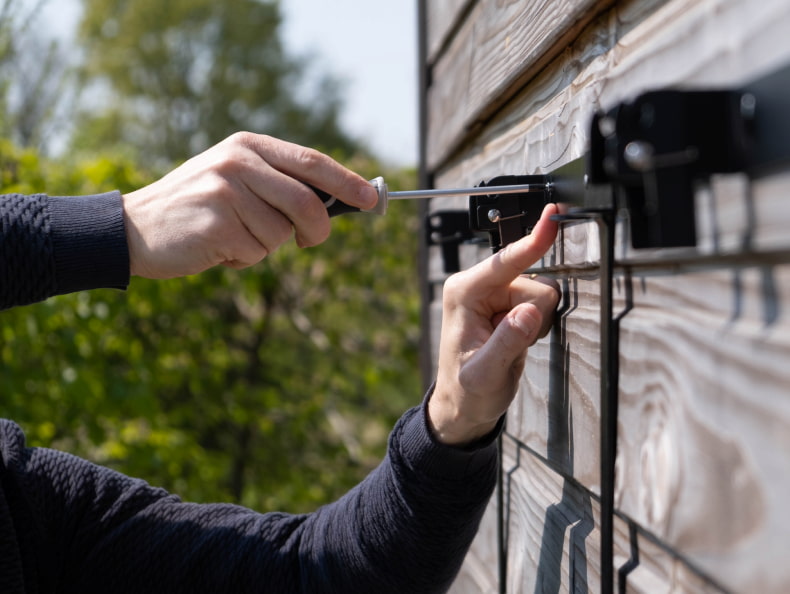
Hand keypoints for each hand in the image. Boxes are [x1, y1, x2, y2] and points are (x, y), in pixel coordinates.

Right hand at [122, 132, 377, 278]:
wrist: (136, 228)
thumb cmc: (198, 209)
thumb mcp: (236, 181)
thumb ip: (280, 185)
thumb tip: (339, 203)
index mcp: (248, 146)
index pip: (311, 161)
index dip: (346, 181)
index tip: (371, 199)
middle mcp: (238, 161)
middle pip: (307, 203)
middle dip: (317, 230)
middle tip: (311, 241)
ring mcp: (226, 190)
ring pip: (282, 234)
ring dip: (265, 246)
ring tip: (232, 236)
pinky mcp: (216, 222)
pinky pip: (257, 252)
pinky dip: (244, 259)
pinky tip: (217, 247)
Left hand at [429, 203, 559, 445]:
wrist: (464, 406)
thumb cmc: (467, 391)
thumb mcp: (485, 373)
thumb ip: (508, 342)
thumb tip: (529, 312)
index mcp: (464, 292)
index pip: (507, 261)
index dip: (533, 241)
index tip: (554, 215)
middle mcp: (478, 286)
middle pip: (535, 282)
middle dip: (534, 317)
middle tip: (512, 344)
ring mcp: (494, 294)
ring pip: (542, 294)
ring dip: (534, 324)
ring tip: (510, 345)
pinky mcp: (507, 304)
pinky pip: (541, 306)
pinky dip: (535, 326)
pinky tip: (516, 340)